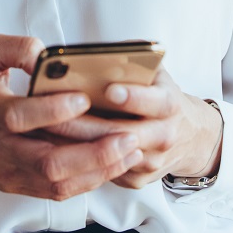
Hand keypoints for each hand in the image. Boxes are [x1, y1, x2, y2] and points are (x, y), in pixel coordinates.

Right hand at [0, 34, 143, 200]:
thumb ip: (16, 46)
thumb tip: (47, 53)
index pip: (22, 118)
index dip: (55, 111)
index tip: (85, 99)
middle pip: (48, 161)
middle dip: (94, 153)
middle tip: (128, 137)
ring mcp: (7, 172)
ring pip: (57, 183)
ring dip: (98, 171)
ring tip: (131, 152)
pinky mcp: (15, 185)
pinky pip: (55, 191)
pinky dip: (88, 182)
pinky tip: (113, 165)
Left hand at [40, 70, 222, 189]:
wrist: (189, 136)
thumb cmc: (162, 97)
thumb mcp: (158, 74)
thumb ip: (136, 61)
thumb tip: (101, 53)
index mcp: (170, 105)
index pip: (155, 101)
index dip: (133, 97)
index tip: (110, 90)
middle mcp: (163, 136)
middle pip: (120, 134)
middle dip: (83, 124)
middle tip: (52, 114)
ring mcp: (150, 161)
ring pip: (106, 157)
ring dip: (73, 145)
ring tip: (42, 129)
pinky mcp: (136, 179)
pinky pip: (102, 174)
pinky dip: (77, 161)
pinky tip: (53, 148)